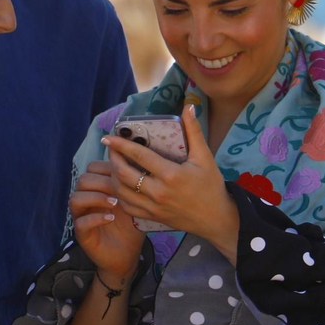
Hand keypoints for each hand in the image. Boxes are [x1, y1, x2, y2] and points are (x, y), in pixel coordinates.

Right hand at [70, 162, 144, 283]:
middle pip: (83, 179)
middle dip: (103, 181)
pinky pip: (80, 222)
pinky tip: (111, 218)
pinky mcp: (81, 234)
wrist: (127, 254)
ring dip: (96, 197)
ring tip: (116, 203)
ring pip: (75, 198)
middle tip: (122, 189)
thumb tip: (143, 162)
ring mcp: (81, 216)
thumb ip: (133, 184)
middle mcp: (86, 200)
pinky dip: (96, 218)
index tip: (127, 173)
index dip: (107, 167)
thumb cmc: (131, 225)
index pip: (93, 168)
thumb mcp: (135, 202)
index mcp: (97, 188)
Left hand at [103, 106, 239, 260]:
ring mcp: (153, 207)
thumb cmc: (211, 185)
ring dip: (113, 176)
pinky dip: (119, 195)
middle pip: (124, 174)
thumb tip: (188, 106)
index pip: (139, 157)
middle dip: (113, 158)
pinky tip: (120, 184)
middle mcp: (158, 192)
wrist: (216, 218)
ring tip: (114, 163)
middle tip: (110, 147)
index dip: (121, 145)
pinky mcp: (151, 217)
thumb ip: (194, 131)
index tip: (108, 136)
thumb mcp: (205, 157)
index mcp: (171, 175)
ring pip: (121, 191)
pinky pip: (127, 207)